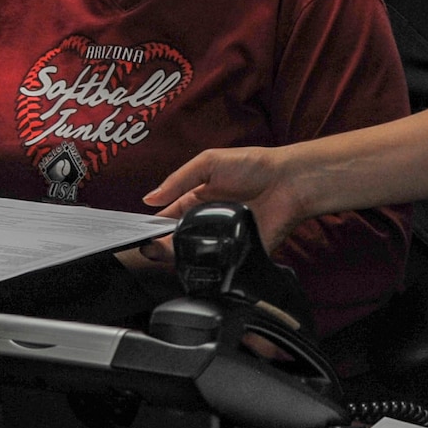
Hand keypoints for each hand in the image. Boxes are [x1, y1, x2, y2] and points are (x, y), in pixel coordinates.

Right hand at [143, 145, 302, 250]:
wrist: (288, 182)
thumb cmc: (253, 165)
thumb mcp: (209, 163)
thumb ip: (179, 180)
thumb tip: (149, 198)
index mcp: (197, 199)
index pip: (168, 217)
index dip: (152, 226)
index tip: (139, 234)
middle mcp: (208, 220)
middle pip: (177, 239)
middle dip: (160, 244)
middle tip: (149, 247)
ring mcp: (222, 237)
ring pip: (193, 253)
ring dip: (178, 255)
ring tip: (164, 253)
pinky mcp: (238, 251)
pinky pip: (218, 263)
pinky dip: (205, 264)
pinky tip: (194, 261)